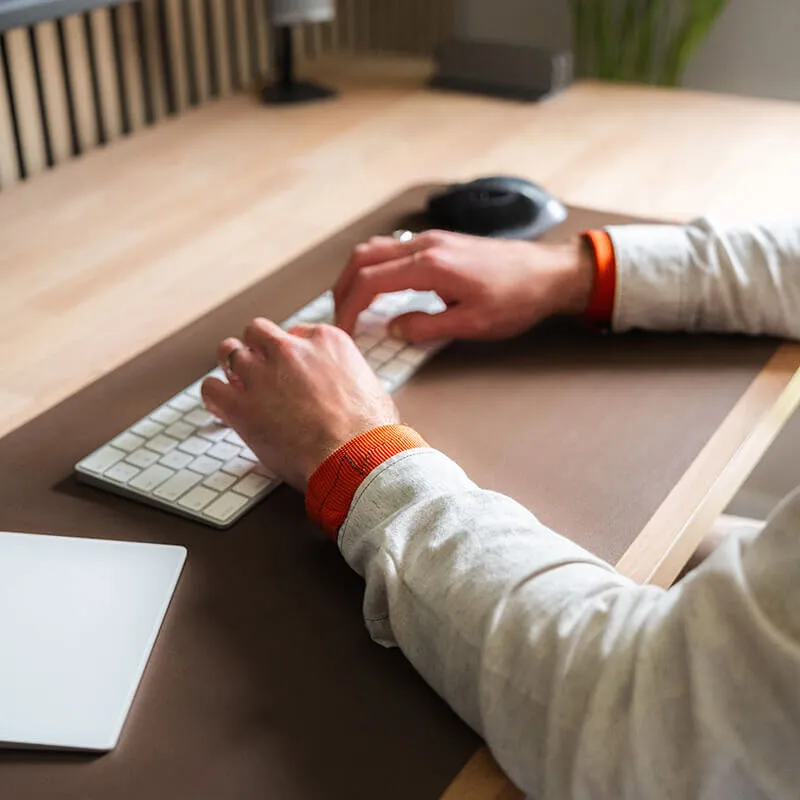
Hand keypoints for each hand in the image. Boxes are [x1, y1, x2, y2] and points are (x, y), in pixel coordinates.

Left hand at [201, 319, 398, 490]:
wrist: (356, 459)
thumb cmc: (370, 433)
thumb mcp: (369, 387)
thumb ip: (346, 376)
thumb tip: (343, 387)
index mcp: (325, 341)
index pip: (295, 332)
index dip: (289, 353)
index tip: (288, 368)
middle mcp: (291, 350)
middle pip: (258, 332)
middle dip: (257, 350)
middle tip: (260, 371)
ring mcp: (262, 375)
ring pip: (229, 352)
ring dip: (231, 367)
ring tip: (236, 384)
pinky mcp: (241, 406)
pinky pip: (211, 388)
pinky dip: (214, 397)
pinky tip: (222, 408)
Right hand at [334, 230, 594, 341]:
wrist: (548, 273)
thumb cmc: (517, 297)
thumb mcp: (472, 323)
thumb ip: (426, 328)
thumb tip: (393, 329)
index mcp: (430, 265)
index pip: (370, 282)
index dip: (349, 308)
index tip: (343, 330)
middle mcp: (425, 245)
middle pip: (364, 257)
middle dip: (344, 287)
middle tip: (340, 316)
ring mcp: (432, 240)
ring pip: (376, 248)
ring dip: (357, 274)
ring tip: (353, 303)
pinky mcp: (440, 242)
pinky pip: (394, 248)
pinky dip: (376, 266)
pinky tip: (381, 287)